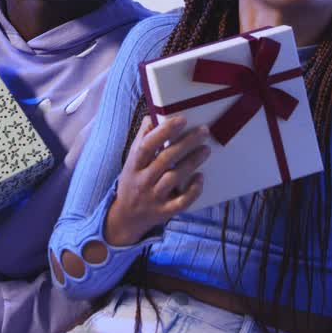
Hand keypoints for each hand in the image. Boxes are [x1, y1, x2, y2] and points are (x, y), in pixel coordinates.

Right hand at [104, 115, 210, 247]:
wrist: (126, 217)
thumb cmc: (133, 180)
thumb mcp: (131, 160)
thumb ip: (142, 138)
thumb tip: (153, 115)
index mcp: (134, 165)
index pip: (147, 145)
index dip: (164, 131)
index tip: (181, 119)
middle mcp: (143, 180)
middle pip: (165, 160)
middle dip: (185, 143)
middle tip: (203, 131)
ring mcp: (153, 197)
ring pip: (174, 178)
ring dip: (191, 162)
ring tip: (206, 149)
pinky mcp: (164, 211)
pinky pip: (181, 202)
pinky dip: (192, 190)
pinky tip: (201, 178)